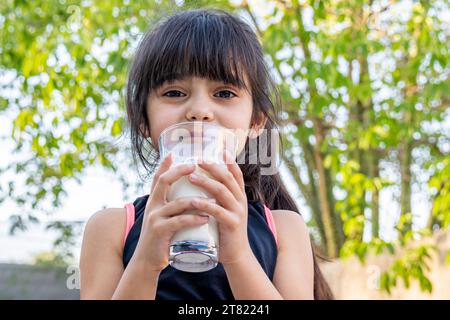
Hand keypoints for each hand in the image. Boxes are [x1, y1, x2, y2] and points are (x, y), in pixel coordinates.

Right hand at [134, 153, 210, 272]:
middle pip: (164, 181)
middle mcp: (152, 206)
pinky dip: (194, 219)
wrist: (147, 261)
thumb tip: (188, 195)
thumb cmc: (160, 238)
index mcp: (154, 201)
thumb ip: (171, 206)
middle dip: (180, 171)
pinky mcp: (160, 231)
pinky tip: (206, 218)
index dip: (165, 165)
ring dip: (198, 200)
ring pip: (178, 203)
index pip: (158, 178)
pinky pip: (180, 221)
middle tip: (195, 166)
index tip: (173, 153)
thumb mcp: (162, 218)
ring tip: (214, 199)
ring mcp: (155, 218)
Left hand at [188, 150, 253, 266]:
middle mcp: (241, 201)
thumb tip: (202, 184)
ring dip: (207, 182)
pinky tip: (194, 201)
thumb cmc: (225, 232)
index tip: (220, 149)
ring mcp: (238, 212)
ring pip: (223, 191)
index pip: (236, 174)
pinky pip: (218, 211)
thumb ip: (217, 198)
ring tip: (192, 176)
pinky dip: (205, 205)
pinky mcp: (232, 224)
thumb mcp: (225, 211)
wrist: (236, 255)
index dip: (229, 161)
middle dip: (213, 167)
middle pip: (228, 178)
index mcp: (239, 196)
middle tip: (197, 159)